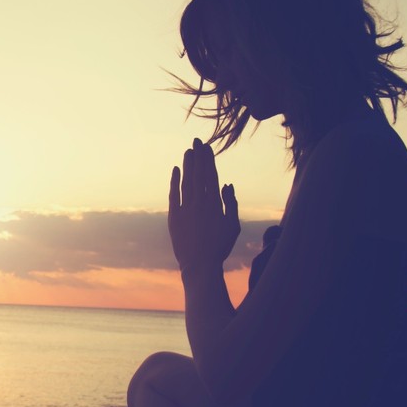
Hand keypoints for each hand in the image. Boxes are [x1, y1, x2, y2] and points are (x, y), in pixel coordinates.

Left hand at [168, 138, 239, 271]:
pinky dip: (174, 181)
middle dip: (198, 156)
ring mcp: (186, 209)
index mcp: (215, 204)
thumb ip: (230, 203)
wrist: (199, 265)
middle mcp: (200, 203)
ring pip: (186, 181)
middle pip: (198, 174)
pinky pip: (174, 195)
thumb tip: (227, 184)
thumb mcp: (232, 225)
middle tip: (196, 141)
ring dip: (187, 165)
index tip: (207, 147)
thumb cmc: (219, 246)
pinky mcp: (174, 217)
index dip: (208, 160)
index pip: (211, 176)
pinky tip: (175, 170)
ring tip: (188, 151)